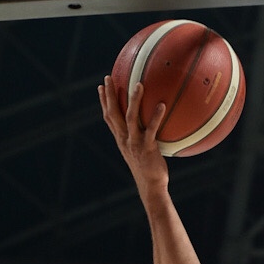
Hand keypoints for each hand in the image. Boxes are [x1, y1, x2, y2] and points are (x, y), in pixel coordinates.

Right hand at [97, 75, 168, 190]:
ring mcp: (134, 143)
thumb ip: (142, 138)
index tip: (101, 87)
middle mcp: (124, 139)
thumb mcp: (141, 152)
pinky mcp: (147, 147)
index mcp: (121, 139)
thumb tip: (151, 128)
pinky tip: (162, 105)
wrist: (151, 186)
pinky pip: (152, 129)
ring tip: (138, 84)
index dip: (103, 102)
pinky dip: (156, 116)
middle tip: (108, 77)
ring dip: (133, 100)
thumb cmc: (149, 170)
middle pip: (113, 113)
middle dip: (109, 95)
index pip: (109, 117)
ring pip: (130, 117)